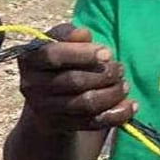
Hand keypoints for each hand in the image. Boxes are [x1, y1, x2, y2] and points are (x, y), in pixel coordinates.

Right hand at [18, 24, 136, 134]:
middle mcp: (31, 86)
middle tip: (120, 69)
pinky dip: (116, 115)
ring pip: (85, 103)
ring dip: (112, 94)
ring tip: (123, 85)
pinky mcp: (58, 125)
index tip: (107, 53)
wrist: (47, 98)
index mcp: (29, 60)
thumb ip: (69, 35)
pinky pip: (91, 122)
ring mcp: (43, 108)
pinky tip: (131, 106)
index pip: (53, 55)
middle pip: (73, 81)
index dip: (82, 53)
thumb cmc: (60, 63)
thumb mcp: (61, 43)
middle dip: (104, 74)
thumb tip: (82, 34)